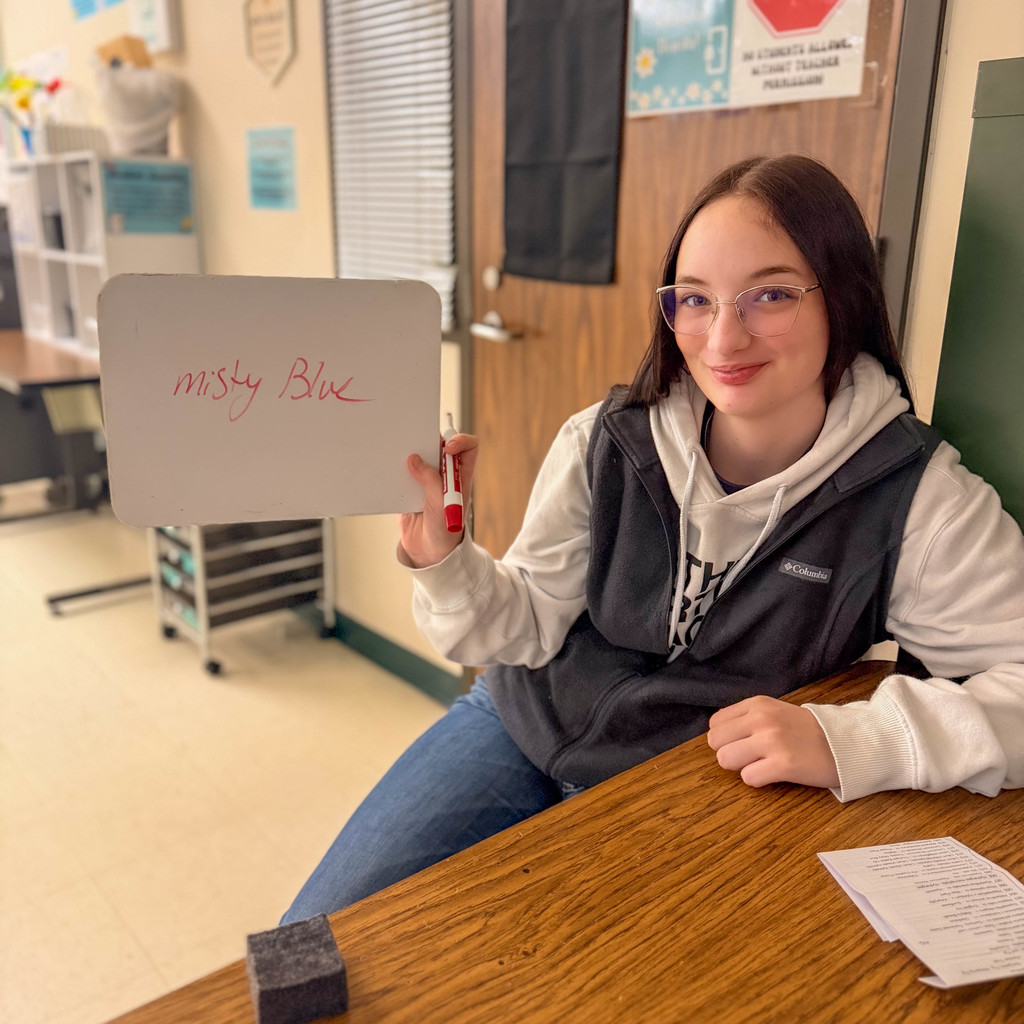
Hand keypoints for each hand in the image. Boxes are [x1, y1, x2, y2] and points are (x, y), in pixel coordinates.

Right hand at [399, 432, 478, 567]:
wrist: (428, 552)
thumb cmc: (445, 530)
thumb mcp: (441, 504)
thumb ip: (430, 480)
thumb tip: (413, 458)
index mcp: (461, 475)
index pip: (468, 447)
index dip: (459, 441)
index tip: (446, 448)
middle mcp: (445, 474)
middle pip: (439, 446)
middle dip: (427, 440)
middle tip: (414, 441)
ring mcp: (426, 480)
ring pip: (419, 457)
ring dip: (408, 453)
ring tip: (397, 452)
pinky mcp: (409, 489)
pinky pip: (402, 473)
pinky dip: (395, 470)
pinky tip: (388, 471)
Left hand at [706, 696, 838, 788]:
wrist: (846, 743)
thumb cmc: (808, 731)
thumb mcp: (775, 711)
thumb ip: (747, 718)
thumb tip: (719, 736)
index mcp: (757, 704)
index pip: (715, 723)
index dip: (726, 738)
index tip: (742, 743)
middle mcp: (761, 719)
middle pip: (716, 742)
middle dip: (729, 753)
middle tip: (751, 757)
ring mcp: (772, 741)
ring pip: (726, 759)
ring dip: (741, 767)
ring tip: (762, 764)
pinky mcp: (783, 764)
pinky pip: (748, 777)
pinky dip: (758, 780)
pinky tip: (774, 774)